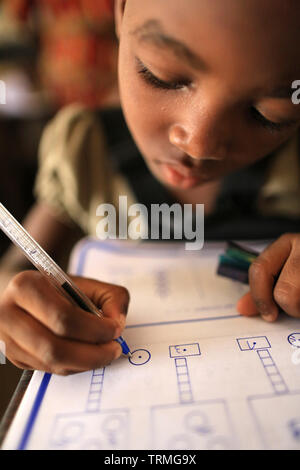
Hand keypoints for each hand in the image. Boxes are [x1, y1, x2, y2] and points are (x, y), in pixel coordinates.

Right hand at [0, 270, 129, 374]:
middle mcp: (9, 314)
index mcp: (25, 287)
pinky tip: (86, 355)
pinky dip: (74, 366)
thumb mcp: (86, 283)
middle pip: (55, 347)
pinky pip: (49, 370)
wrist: (29, 297)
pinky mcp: (14, 357)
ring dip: (85, 363)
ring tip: (105, 353)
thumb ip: (111, 297)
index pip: (63, 317)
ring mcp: (7, 339)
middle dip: (92, 353)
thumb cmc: (60, 289)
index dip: (94, 328)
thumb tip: (117, 322)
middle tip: (114, 348)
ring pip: (52, 363)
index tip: (115, 329)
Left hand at [237, 233, 299, 321]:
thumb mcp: (287, 270)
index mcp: (287, 242)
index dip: (260, 297)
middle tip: (299, 306)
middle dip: (291, 307)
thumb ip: (264, 289)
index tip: (268, 315)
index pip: (259, 269)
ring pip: (297, 298)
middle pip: (285, 292)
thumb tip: (242, 308)